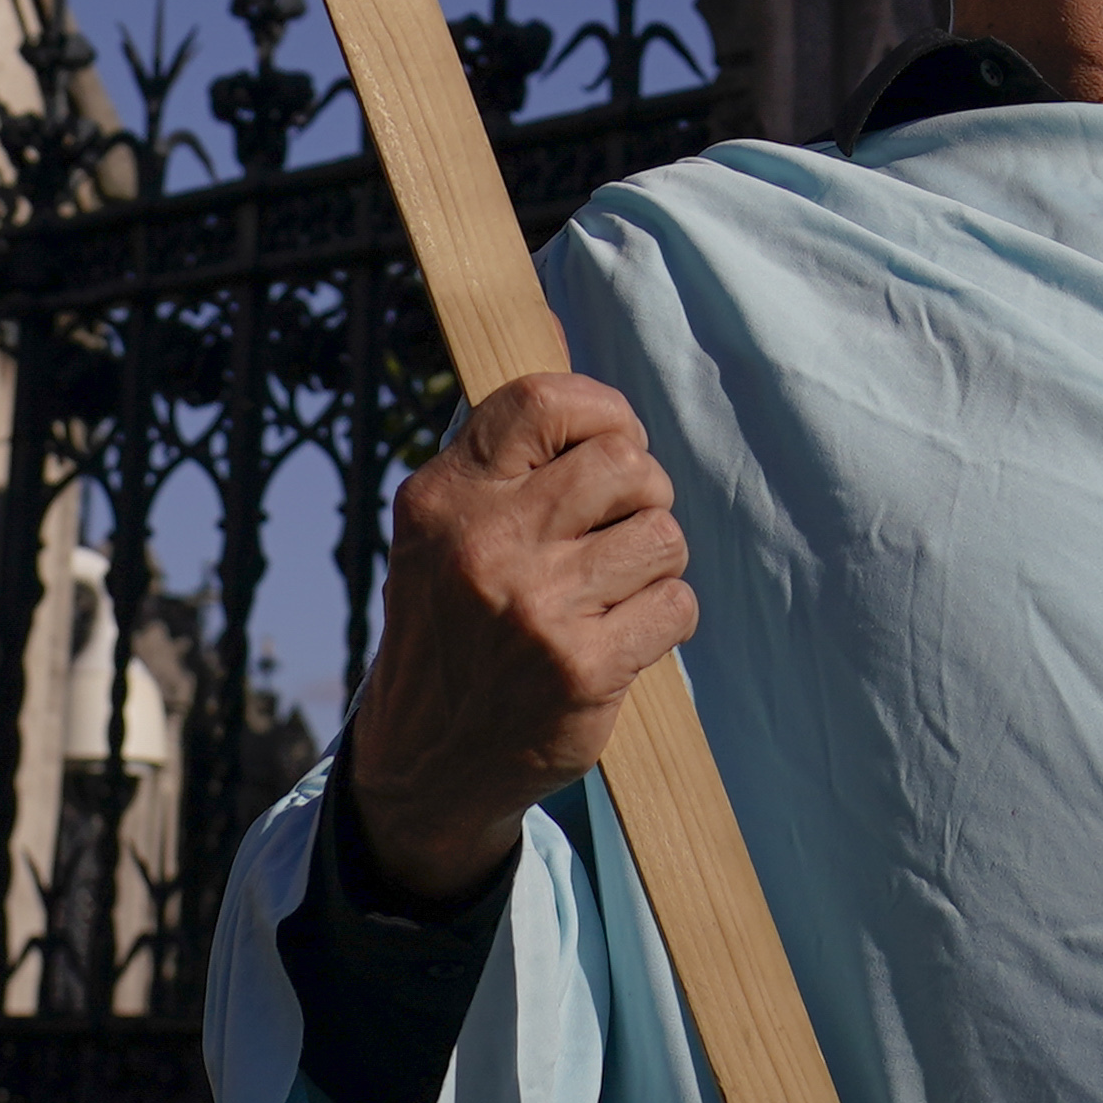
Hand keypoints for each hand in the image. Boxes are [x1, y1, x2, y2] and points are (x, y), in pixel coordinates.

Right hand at [343, 372, 697, 905]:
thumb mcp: (443, 530)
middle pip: (626, 463)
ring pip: (662, 533)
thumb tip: (563, 340)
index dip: (603, 411)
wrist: (426, 762)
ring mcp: (535, 608)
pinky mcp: (582, 668)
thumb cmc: (454, 625)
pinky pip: (676, 604)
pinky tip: (625, 634)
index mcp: (445, 498)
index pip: (543, 401)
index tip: (614, 442)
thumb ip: (502, 452)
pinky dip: (665, 617)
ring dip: (656, 560)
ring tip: (617, 588)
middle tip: (622, 527)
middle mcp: (485, 544)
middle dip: (643, 491)